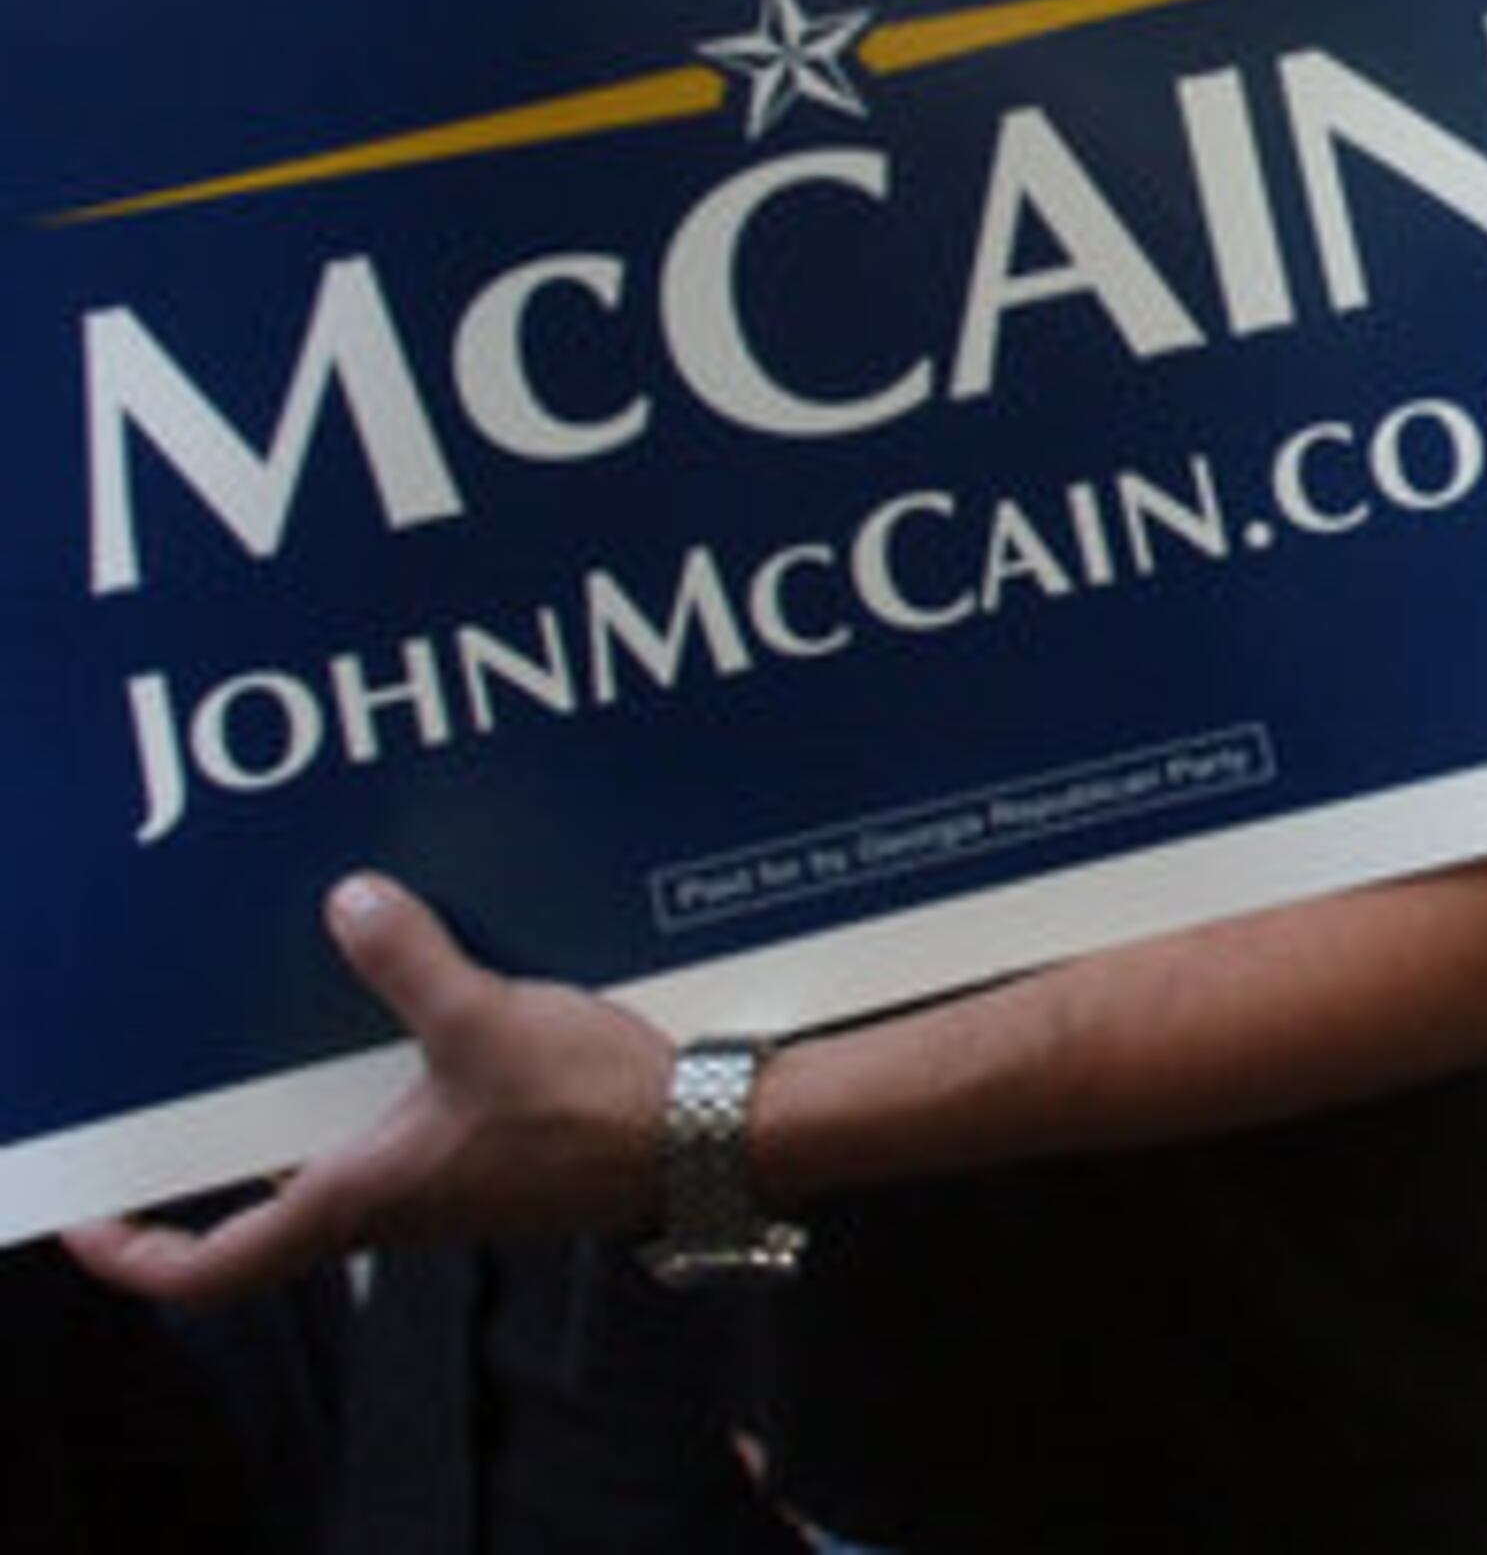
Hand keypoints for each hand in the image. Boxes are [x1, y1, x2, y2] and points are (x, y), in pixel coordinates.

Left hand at [65, 874, 672, 1303]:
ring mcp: (450, 1186)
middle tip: (194, 1097)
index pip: (214, 1266)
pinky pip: (412, 1127)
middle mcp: (395, 1206)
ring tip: (296, 1028)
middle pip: (273, 1208)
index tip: (93, 1221)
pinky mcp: (502, 1157)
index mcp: (362, 1198)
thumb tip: (350, 902)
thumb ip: (408, 960)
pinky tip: (417, 1009)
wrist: (711, 1135)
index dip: (137, 1252)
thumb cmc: (595, 1108)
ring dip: (313, 1110)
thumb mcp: (484, 1019)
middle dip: (229, 1154)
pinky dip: (388, 1080)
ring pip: (345, 1160)